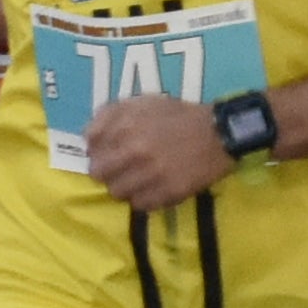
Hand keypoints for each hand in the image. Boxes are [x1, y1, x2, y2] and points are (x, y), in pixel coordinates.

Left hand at [83, 94, 232, 210]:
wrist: (218, 133)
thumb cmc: (177, 116)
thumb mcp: (142, 102)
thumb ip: (109, 115)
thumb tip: (88, 138)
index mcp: (125, 126)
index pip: (90, 148)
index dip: (97, 150)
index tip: (109, 151)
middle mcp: (134, 151)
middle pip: (98, 174)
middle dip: (107, 171)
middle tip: (121, 169)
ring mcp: (150, 174)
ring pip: (117, 192)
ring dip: (124, 187)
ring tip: (139, 180)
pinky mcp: (167, 193)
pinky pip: (140, 205)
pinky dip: (144, 198)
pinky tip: (153, 188)